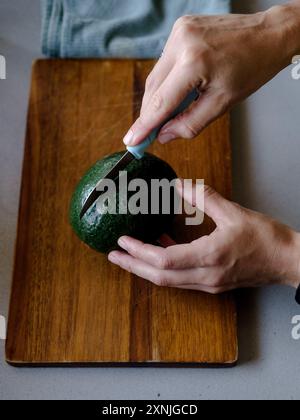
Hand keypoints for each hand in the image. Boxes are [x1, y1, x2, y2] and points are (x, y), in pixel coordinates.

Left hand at [108, 182, 299, 293]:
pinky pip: (181, 278)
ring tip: (129, 254)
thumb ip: (205, 198)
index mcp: (210, 257)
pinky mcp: (212, 283)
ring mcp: (208, 283)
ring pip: (168, 281)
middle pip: (159, 277)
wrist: (286, 260)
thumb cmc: (266, 239)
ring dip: (145, 268)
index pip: (164, 261)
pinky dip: (165, 267)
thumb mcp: (234, 212)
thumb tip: (181, 186)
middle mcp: (205, 276)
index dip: (139, 252)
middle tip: (114, 255)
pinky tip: (160, 250)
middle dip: (133, 266)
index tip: (123, 240)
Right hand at [123, 3, 299, 145]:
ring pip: (156, 75)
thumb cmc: (252, 68)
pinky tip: (179, 88)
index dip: (144, 125)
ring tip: (171, 112)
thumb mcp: (222, 103)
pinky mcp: (181, 27)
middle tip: (148, 134)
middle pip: (153, 88)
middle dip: (150, 113)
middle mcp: (181, 42)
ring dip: (159, 97)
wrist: (268, 34)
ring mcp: (179, 32)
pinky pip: (165, 62)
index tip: (131, 141)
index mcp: (194, 63)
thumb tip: (164, 135)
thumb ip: (190, 123)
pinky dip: (168, 80)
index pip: (161, 102)